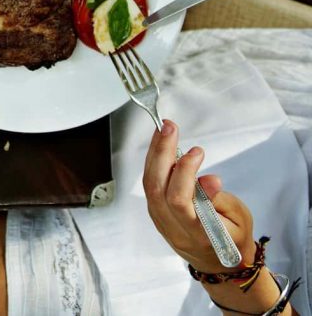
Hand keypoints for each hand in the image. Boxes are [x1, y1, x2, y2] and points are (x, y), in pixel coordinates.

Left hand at [143, 120, 254, 273]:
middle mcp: (174, 229)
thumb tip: (209, 180)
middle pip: (158, 188)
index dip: (184, 175)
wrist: (219, 264)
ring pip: (150, 185)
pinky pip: (150, 186)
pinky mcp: (156, 213)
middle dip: (162, 154)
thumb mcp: (240, 220)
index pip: (181, 202)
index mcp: (200, 234)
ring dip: (155, 154)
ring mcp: (161, 222)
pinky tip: (160, 146)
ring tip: (163, 131)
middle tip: (169, 128)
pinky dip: (154, 163)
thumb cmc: (234, 238)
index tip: (198, 152)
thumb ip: (222, 201)